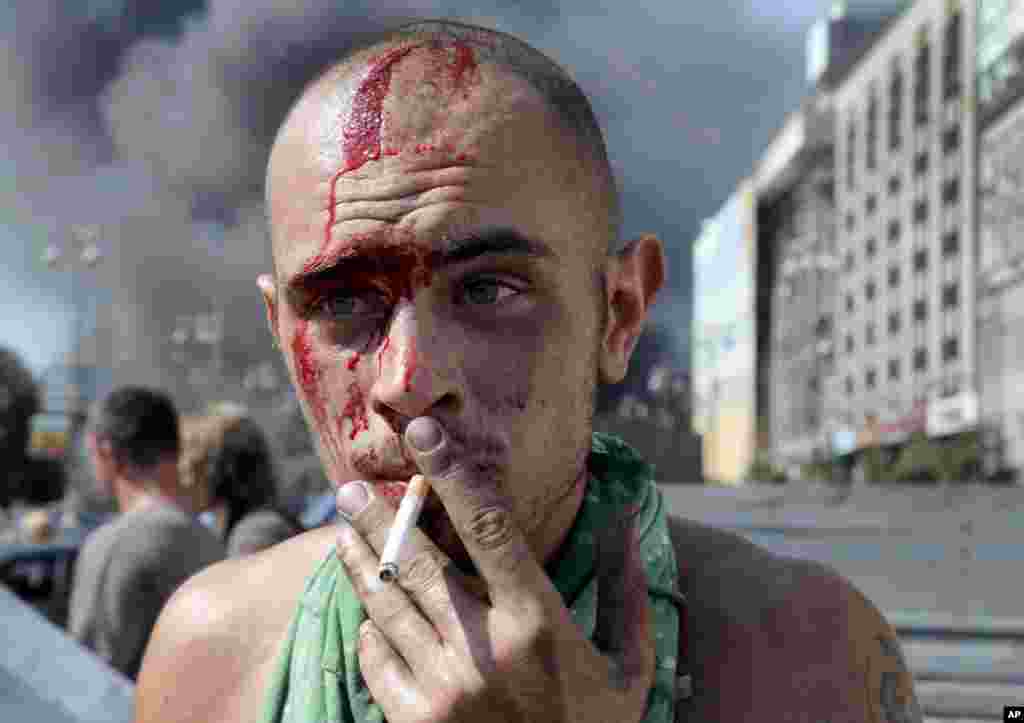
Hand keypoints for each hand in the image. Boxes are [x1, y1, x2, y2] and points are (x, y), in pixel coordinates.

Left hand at [334, 416, 654, 722]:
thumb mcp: (629, 667)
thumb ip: (627, 592)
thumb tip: (626, 520)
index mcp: (537, 623)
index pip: (489, 529)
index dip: (454, 475)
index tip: (423, 437)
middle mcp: (483, 648)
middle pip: (415, 561)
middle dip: (378, 516)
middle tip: (351, 487)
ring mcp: (441, 688)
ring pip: (384, 605)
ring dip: (359, 563)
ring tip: (342, 533)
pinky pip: (374, 659)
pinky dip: (369, 631)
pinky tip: (368, 615)